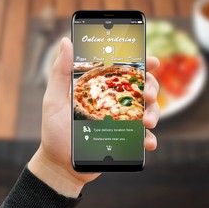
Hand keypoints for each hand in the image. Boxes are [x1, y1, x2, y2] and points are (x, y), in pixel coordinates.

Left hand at [28, 37, 159, 197]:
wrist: (61, 166)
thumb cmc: (54, 132)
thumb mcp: (54, 101)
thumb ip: (60, 73)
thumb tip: (66, 41)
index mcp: (99, 89)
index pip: (123, 71)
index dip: (140, 62)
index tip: (152, 60)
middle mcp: (114, 102)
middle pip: (142, 88)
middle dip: (152, 88)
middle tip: (148, 95)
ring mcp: (121, 121)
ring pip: (148, 110)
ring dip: (154, 113)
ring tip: (148, 123)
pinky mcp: (125, 140)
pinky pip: (143, 137)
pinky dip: (149, 139)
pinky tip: (148, 143)